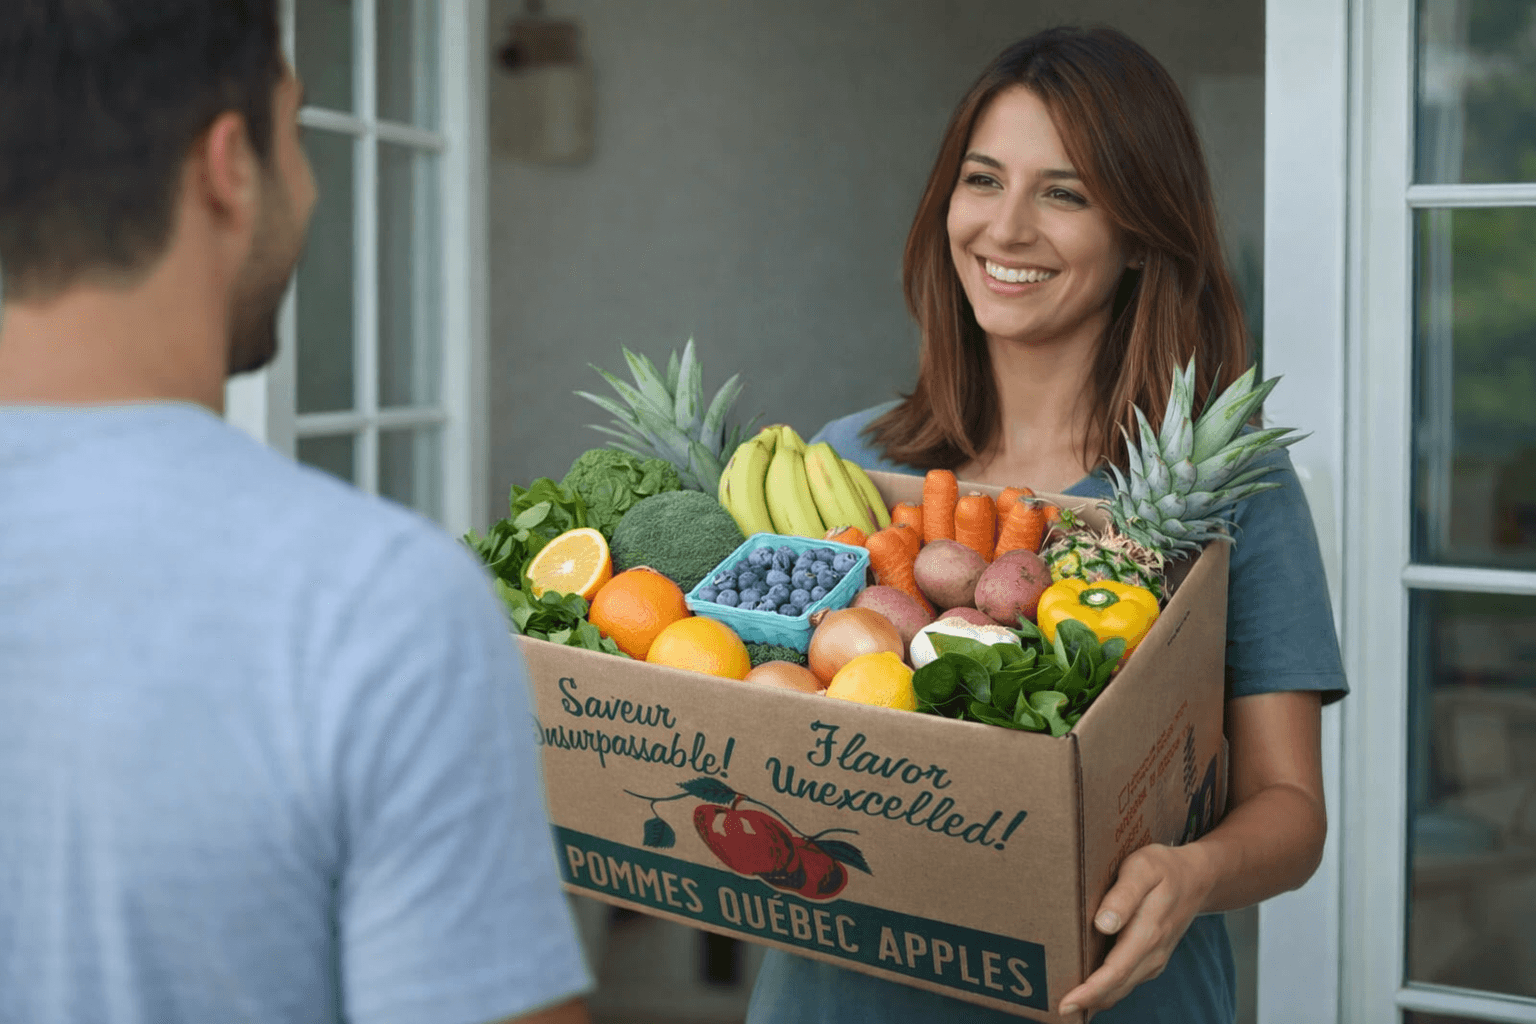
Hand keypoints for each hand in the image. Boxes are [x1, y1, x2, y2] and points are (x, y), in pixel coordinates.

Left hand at [1057, 842, 1214, 1019]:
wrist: (1198, 878)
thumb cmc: (1164, 869)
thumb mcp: (1142, 869)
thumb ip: (1123, 896)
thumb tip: (1103, 924)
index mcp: (1149, 932)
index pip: (1115, 971)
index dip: (1090, 991)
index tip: (1066, 1003)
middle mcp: (1153, 954)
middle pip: (1116, 987)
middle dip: (1086, 1002)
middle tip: (1056, 1009)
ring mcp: (1154, 959)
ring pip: (1121, 988)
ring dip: (1096, 999)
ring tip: (1067, 1003)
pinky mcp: (1151, 959)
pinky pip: (1126, 981)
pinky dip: (1107, 990)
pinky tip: (1087, 989)